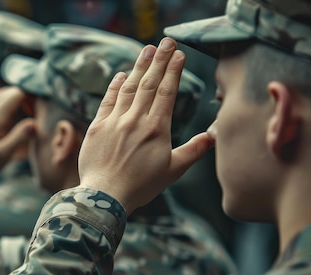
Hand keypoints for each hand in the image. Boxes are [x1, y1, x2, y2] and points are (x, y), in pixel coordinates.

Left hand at [78, 37, 213, 212]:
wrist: (105, 195)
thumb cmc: (140, 186)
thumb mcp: (172, 170)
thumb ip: (194, 151)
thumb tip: (213, 136)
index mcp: (157, 129)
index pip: (167, 91)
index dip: (173, 70)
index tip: (179, 54)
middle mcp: (136, 120)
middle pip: (149, 83)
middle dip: (159, 60)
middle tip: (166, 42)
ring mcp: (115, 121)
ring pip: (129, 87)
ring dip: (138, 66)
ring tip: (147, 50)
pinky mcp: (97, 126)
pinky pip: (108, 100)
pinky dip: (115, 85)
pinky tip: (121, 75)